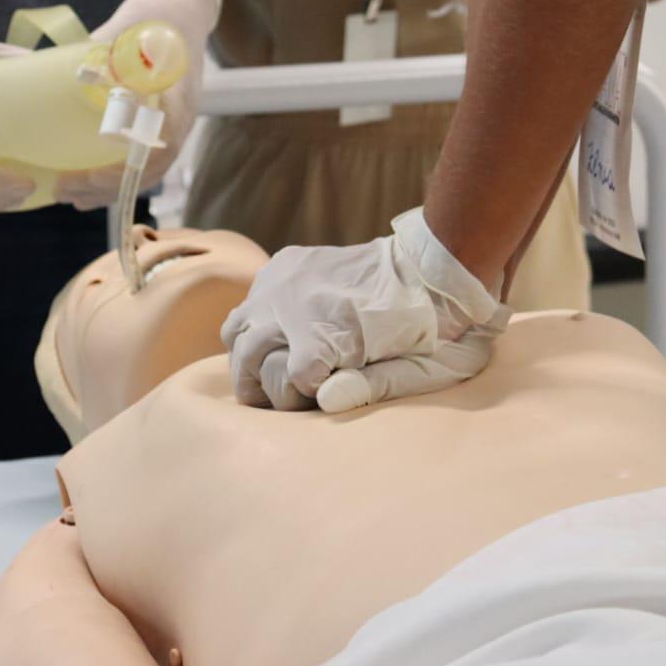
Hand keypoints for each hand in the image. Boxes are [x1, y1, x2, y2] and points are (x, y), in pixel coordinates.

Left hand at [53, 0, 221, 209]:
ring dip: (107, 189)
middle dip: (106, 189)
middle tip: (66, 191)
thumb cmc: (156, 17)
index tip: (89, 175)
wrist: (181, 7)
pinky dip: (114, 178)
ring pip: (142, 172)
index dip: (124, 171)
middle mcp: (178, 121)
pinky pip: (140, 162)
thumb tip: (79, 74)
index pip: (156, 151)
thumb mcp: (131, 29)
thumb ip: (108, 51)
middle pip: (146, 171)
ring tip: (70, 196)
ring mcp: (171, 126)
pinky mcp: (158, 126)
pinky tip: (86, 186)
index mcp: (176, 101)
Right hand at [220, 207, 506, 410]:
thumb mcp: (409, 370)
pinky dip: (255, 318)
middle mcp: (292, 307)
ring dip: (244, 354)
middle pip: (248, 359)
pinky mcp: (286, 262)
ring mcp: (283, 282)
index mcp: (321, 337)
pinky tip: (276, 330)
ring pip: (237, 327)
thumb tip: (323, 403)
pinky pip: (252, 296)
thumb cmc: (424, 329)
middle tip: (268, 402)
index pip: (288, 383)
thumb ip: (366, 390)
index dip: (298, 399)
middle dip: (257, 387)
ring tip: (258, 371)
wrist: (429, 268)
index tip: (314, 400)